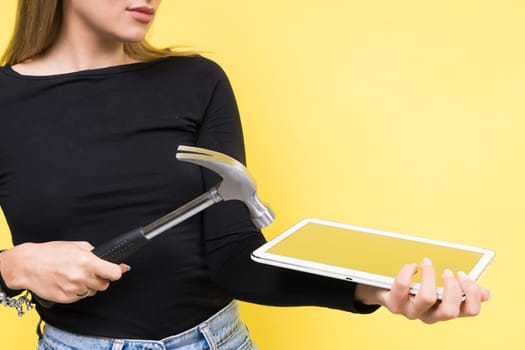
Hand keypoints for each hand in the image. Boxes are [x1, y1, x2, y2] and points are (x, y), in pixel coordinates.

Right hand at [0, 242, 128, 303]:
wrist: (27, 265)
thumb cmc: (51, 253)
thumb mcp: (76, 246)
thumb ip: (95, 253)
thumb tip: (113, 261)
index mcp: (87, 262)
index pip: (114, 273)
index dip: (116, 272)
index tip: (116, 271)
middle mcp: (81, 276)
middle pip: (104, 285)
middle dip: (101, 279)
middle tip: (91, 272)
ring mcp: (73, 289)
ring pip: (92, 292)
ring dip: (88, 285)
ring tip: (75, 275)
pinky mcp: (65, 298)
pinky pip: (79, 297)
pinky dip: (77, 291)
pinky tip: (67, 282)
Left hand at [354, 258, 490, 323]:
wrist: (384, 293)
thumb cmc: (415, 289)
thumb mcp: (438, 291)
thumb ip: (461, 291)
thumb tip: (485, 293)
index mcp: (445, 311)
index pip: (469, 311)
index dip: (472, 293)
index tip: (464, 275)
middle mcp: (430, 315)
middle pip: (450, 311)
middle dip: (452, 287)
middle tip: (448, 271)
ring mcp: (411, 311)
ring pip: (427, 298)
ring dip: (430, 276)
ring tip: (428, 263)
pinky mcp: (393, 303)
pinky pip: (402, 285)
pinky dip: (408, 271)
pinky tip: (412, 266)